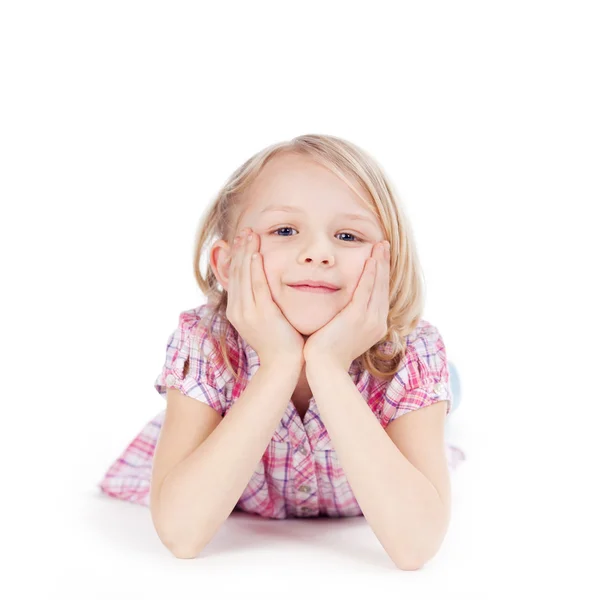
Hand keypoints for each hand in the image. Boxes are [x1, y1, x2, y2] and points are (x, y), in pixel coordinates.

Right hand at [225, 227, 305, 368]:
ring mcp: (247, 311)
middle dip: (240, 249)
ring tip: (249, 234)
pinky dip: (254, 268)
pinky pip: (256, 285)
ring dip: (246, 252)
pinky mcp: (261, 313)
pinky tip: (256, 253)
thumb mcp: (264, 319)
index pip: (235, 277)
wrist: (283, 364)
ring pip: (244, 275)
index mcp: (236, 310)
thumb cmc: (279, 342)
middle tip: (245, 231)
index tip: (242, 240)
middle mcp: (237, 310)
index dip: (237, 257)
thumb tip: (264, 287)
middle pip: (236, 272)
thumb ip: (260, 302)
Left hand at [303, 240, 390, 371]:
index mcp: (375, 325)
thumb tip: (341, 309)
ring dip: (380, 262)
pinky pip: (367, 289)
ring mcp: (370, 319)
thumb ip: (346, 318)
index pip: (380, 294)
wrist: (324, 368)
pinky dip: (370, 272)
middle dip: (384, 264)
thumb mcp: (342, 333)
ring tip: (380, 245)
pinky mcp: (357, 316)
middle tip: (384, 245)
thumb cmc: (327, 353)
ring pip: (378, 284)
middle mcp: (377, 321)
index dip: (381, 275)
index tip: (380, 258)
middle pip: (383, 286)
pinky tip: (371, 258)